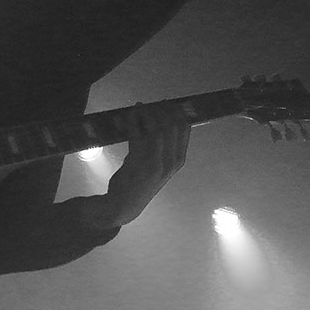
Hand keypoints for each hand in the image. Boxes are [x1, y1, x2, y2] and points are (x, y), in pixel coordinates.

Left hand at [79, 102, 189, 229]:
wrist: (124, 205)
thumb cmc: (140, 183)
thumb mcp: (158, 167)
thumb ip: (162, 148)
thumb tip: (157, 120)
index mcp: (178, 161)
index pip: (184, 129)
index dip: (176, 112)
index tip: (167, 103)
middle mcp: (170, 161)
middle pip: (171, 125)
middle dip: (161, 109)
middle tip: (151, 103)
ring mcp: (155, 162)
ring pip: (156, 128)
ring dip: (146, 113)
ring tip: (139, 107)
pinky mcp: (138, 162)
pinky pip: (137, 134)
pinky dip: (132, 121)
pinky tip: (129, 115)